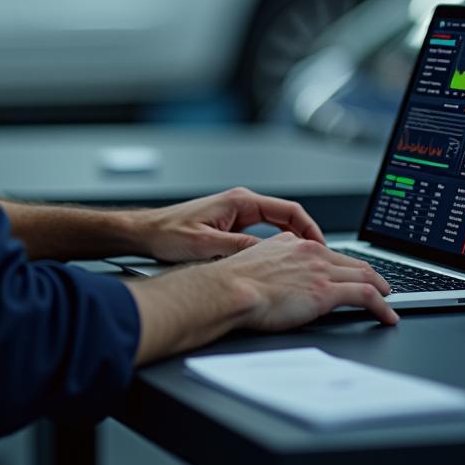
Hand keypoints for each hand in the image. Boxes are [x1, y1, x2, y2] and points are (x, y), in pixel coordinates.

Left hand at [138, 187, 324, 262]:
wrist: (145, 233)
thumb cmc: (167, 233)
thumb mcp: (206, 244)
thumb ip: (239, 247)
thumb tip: (269, 255)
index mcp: (240, 201)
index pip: (289, 210)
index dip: (309, 228)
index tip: (320, 246)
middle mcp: (240, 204)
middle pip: (286, 217)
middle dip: (305, 236)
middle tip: (319, 257)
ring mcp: (235, 214)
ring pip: (275, 226)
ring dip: (291, 242)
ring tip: (303, 262)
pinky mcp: (229, 225)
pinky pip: (261, 233)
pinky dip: (274, 246)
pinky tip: (277, 263)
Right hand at [207, 231, 398, 328]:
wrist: (230, 289)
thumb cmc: (234, 284)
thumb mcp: (256, 263)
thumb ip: (274, 266)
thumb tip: (280, 281)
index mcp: (291, 243)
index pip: (327, 252)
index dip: (344, 264)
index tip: (349, 272)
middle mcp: (310, 251)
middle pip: (350, 261)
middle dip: (369, 274)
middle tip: (379, 286)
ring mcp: (320, 269)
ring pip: (364, 275)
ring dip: (380, 288)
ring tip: (388, 300)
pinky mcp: (327, 291)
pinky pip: (366, 295)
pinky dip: (382, 305)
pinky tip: (388, 315)